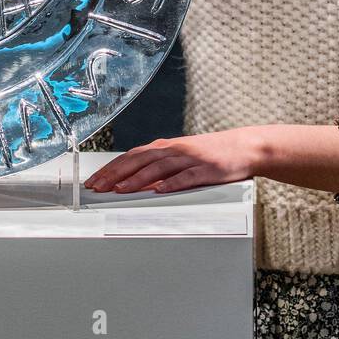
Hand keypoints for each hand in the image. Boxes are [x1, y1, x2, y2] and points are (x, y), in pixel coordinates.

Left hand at [84, 129, 262, 193]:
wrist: (243, 147)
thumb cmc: (210, 154)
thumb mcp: (180, 156)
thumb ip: (159, 166)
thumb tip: (135, 181)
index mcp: (165, 146)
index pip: (131, 156)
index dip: (111, 168)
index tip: (94, 180)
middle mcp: (174, 149)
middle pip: (139, 160)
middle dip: (115, 174)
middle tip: (98, 187)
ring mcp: (189, 158)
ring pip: (158, 168)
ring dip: (137, 179)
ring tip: (120, 190)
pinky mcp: (206, 169)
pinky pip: (186, 177)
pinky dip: (171, 183)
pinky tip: (158, 191)